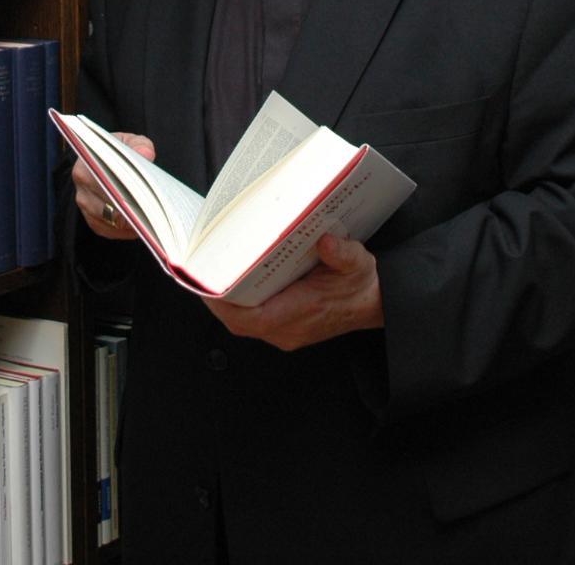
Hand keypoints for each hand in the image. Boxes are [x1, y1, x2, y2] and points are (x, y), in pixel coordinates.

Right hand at [73, 131, 153, 239]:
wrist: (110, 162)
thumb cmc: (120, 151)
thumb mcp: (130, 142)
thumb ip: (140, 146)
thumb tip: (145, 154)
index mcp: (85, 165)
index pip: (103, 180)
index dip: (123, 187)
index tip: (141, 192)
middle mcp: (81, 189)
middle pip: (106, 204)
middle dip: (129, 208)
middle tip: (151, 211)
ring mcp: (85, 207)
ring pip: (108, 221)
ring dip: (128, 222)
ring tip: (149, 220)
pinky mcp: (93, 221)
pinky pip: (109, 231)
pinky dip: (125, 231)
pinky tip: (141, 226)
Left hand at [203, 234, 383, 351]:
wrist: (375, 303)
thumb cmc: (362, 285)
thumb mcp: (357, 263)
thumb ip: (342, 253)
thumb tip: (326, 241)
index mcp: (302, 314)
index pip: (253, 319)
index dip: (225, 305)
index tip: (208, 286)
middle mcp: (289, 330)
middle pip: (240, 322)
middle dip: (216, 300)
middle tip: (199, 272)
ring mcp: (286, 332)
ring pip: (243, 323)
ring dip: (225, 302)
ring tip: (210, 273)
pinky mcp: (285, 327)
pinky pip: (253, 319)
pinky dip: (239, 303)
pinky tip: (233, 281)